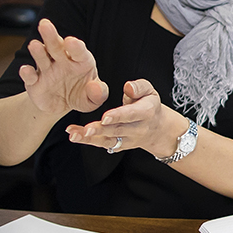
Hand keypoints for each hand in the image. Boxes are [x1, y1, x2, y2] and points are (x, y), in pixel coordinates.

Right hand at [18, 19, 109, 117]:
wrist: (63, 107)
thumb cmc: (82, 96)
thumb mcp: (93, 99)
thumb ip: (99, 93)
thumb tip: (95, 88)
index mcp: (80, 60)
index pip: (78, 51)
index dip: (75, 46)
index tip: (71, 42)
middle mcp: (62, 61)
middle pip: (56, 46)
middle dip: (51, 36)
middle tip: (45, 24)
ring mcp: (47, 70)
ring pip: (42, 57)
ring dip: (38, 51)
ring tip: (34, 45)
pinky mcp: (34, 82)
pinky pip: (29, 76)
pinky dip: (27, 73)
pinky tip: (26, 70)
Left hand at [69, 79, 189, 159]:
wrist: (158, 129)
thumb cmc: (149, 105)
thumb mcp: (150, 91)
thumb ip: (139, 87)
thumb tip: (128, 86)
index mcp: (145, 113)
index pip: (131, 115)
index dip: (118, 116)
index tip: (105, 117)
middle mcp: (137, 129)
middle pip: (117, 130)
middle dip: (100, 130)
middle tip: (86, 130)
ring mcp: (128, 140)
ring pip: (108, 140)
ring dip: (90, 139)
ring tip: (74, 134)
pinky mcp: (120, 146)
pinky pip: (103, 144)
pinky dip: (88, 141)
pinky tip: (75, 135)